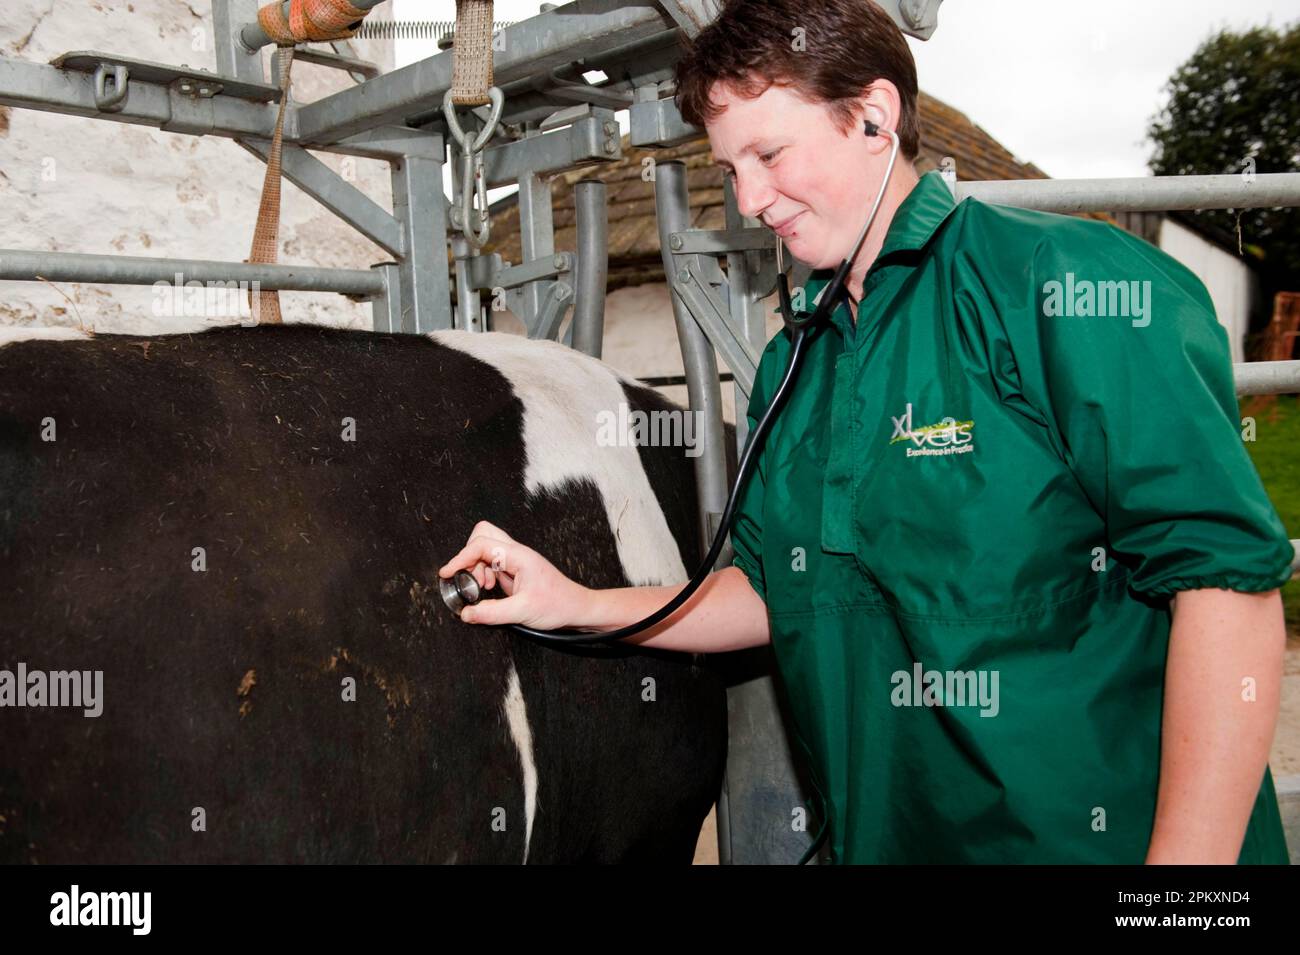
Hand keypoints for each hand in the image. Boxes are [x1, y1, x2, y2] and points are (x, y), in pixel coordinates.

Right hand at [438, 521, 587, 628]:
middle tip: (469, 579)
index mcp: (519, 556)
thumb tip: (466, 613)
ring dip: (476, 566)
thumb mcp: (521, 612)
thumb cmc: (558, 605)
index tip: (447, 573)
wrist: (576, 608)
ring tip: (482, 587)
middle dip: (468, 555)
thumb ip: (491, 613)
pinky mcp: (516, 569)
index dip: (460, 558)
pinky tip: (490, 588)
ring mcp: (516, 560)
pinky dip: (484, 573)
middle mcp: (517, 553)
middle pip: (483, 535)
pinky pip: (492, 562)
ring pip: (486, 548)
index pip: (481, 544)